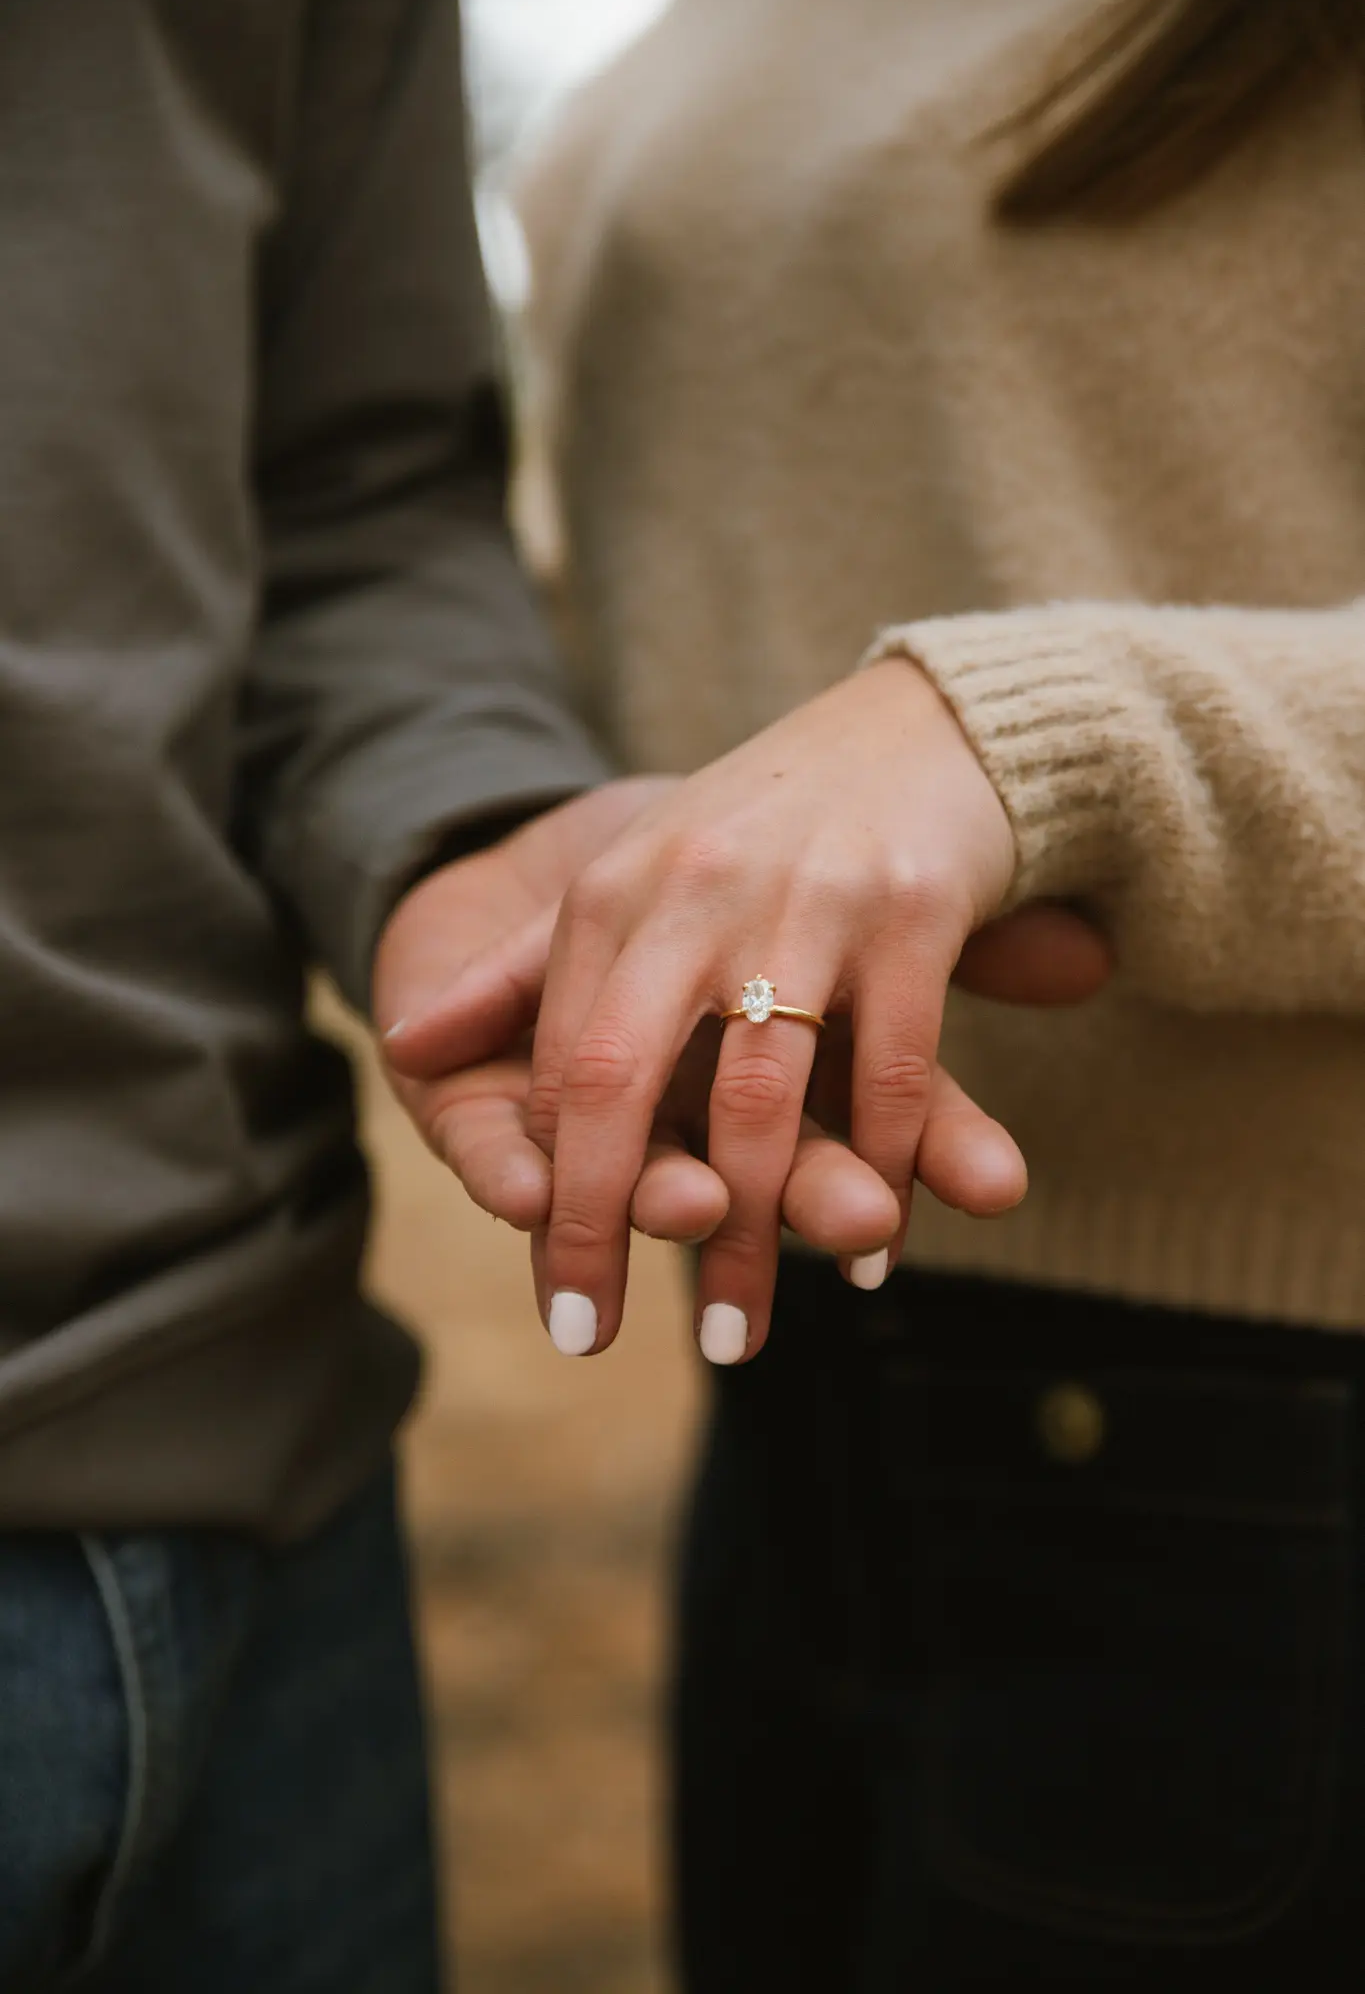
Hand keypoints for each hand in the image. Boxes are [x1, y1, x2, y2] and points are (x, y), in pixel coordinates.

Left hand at [387, 667, 1093, 1359]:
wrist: (919, 723)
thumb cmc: (760, 822)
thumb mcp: (627, 877)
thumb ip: (521, 970)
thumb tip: (401, 1048)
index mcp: (617, 892)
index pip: (559, 1063)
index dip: (549, 1188)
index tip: (556, 1297)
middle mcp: (693, 892)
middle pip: (619, 1084)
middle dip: (601, 1222)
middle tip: (589, 1337)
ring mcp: (802, 901)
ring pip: (759, 1102)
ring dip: (752, 1237)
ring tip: (737, 1337)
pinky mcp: (907, 910)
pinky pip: (890, 1072)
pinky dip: (885, 1173)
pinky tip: (874, 1255)